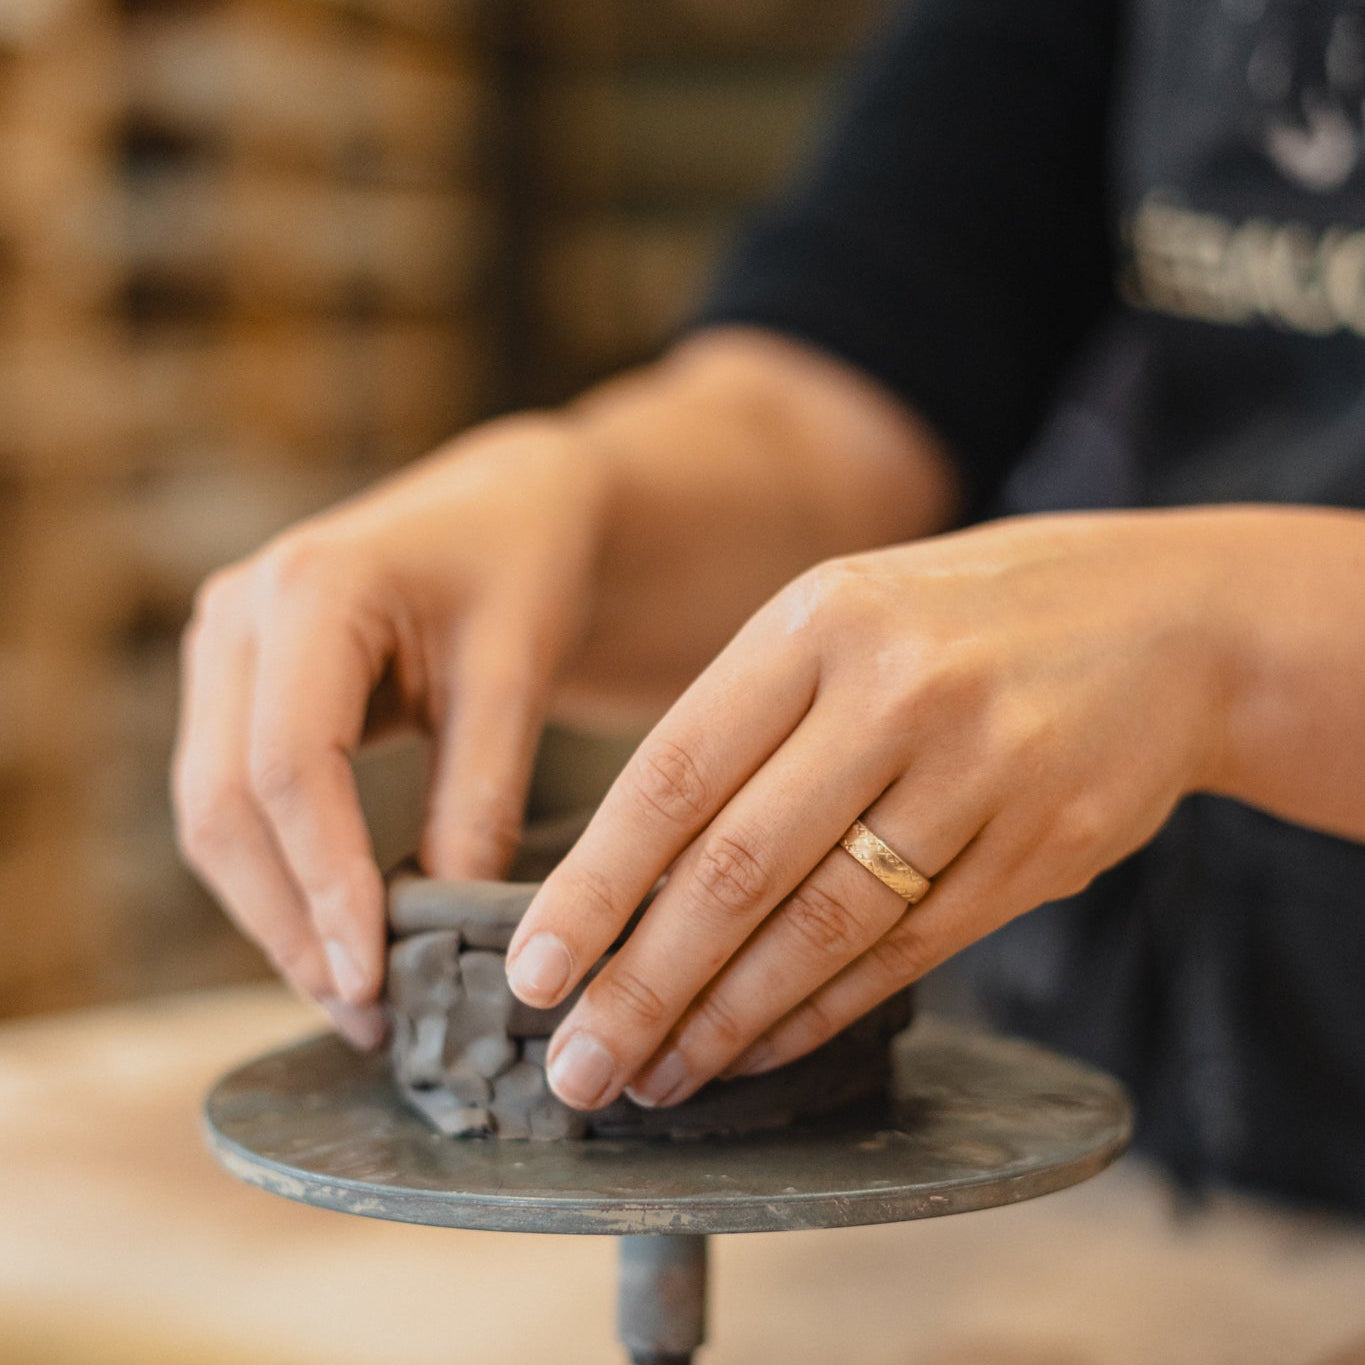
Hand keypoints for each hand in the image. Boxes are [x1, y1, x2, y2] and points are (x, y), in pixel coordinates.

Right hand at [171, 328, 959, 1048]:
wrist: (510, 508)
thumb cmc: (525, 566)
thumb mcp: (517, 673)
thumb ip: (479, 795)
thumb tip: (449, 930)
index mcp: (310, 590)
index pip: (288, 766)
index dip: (326, 883)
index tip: (373, 978)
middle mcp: (238, 616)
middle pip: (225, 805)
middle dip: (289, 922)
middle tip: (363, 1014)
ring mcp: (226, 652)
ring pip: (215, 817)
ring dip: (278, 915)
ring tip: (355, 998)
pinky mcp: (241, 688)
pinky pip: (238, 802)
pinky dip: (283, 876)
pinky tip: (340, 934)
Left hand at [507, 511, 1230, 1109]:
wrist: (1166, 620)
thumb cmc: (964, 617)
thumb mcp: (843, 617)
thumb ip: (747, 720)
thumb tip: (628, 868)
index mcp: (818, 621)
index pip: (673, 772)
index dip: (594, 884)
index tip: (534, 969)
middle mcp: (895, 693)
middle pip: (737, 868)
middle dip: (643, 983)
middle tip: (578, 1063)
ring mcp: (980, 773)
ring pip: (822, 927)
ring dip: (728, 1019)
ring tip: (658, 1074)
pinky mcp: (1041, 848)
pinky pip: (909, 952)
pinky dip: (822, 1011)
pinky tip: (761, 1048)